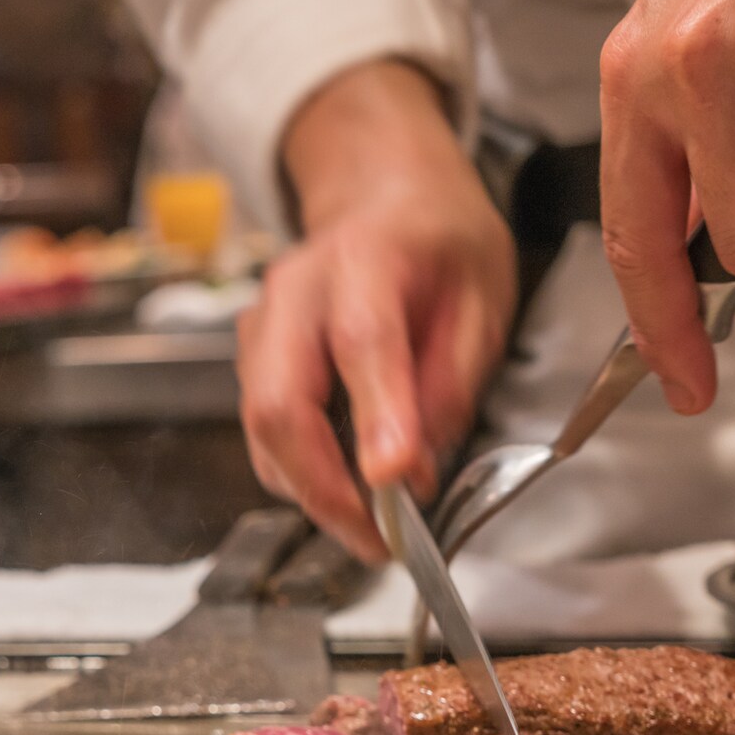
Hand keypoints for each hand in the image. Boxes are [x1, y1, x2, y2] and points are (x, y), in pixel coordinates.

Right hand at [243, 61, 515, 563]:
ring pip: (262, 427)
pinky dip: (301, 473)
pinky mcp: (252, 360)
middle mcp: (295, 292)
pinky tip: (345, 488)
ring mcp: (261, 326)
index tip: (394, 481)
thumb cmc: (437, 242)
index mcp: (365, 257)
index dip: (376, 417)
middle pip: (279, 401)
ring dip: (311, 490)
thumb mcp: (482, 294)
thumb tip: (416, 462)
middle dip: (323, 486)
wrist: (380, 196)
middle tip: (377, 539)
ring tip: (371, 526)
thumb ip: (453, 377)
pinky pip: (264, 431)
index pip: (361, 342)